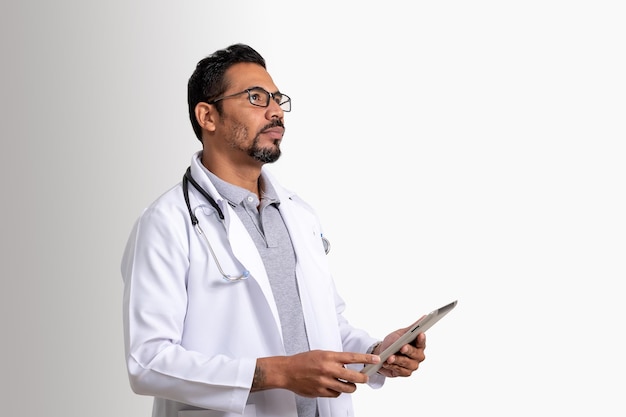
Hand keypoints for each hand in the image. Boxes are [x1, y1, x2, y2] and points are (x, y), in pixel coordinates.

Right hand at [254, 350, 379, 396]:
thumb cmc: (302, 361)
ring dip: (351, 387)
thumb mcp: (320, 354)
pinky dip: (337, 391)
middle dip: (363, 378)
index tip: (375, 359)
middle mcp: (328, 369)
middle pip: (354, 376)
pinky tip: (334, 387)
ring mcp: (324, 381)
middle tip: (365, 378)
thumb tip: (348, 364)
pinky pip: (336, 394)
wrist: (287, 371)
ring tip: (350, 384)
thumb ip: (334, 359)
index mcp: (329, 357)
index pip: (352, 357)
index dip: (366, 358)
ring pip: (347, 388)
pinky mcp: (320, 392)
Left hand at [374, 330, 425, 377]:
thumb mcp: (400, 333)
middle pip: (415, 354)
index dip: (421, 339)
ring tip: (389, 357)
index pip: (421, 341)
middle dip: (408, 350)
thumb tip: (424, 317)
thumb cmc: (393, 342)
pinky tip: (386, 363)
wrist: (382, 354)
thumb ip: (412, 328)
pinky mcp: (405, 373)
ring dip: (397, 360)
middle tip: (402, 347)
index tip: (419, 334)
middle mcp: (418, 356)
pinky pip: (400, 371)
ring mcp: (412, 365)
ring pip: (407, 363)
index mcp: (419, 345)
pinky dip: (392, 366)